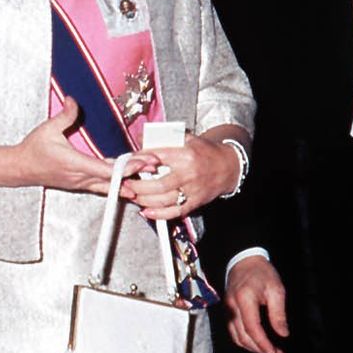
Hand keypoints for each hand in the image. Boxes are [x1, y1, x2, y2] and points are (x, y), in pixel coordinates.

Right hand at [18, 98, 147, 193]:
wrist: (20, 169)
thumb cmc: (33, 151)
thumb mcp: (47, 129)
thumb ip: (64, 115)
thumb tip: (74, 101)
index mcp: (74, 164)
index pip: (105, 169)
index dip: (125, 168)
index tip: (142, 163)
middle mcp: (80, 177)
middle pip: (113, 179)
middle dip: (135, 172)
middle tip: (154, 166)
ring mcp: (81, 183)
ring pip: (110, 186)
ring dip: (130, 180)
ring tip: (149, 175)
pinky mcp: (81, 184)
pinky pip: (103, 187)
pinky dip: (118, 185)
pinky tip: (131, 184)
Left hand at [124, 133, 239, 218]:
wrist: (228, 166)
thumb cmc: (204, 151)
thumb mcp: (186, 138)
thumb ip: (164, 139)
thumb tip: (140, 140)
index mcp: (185, 154)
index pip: (155, 158)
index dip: (138, 162)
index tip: (126, 165)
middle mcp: (188, 173)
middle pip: (157, 184)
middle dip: (137, 186)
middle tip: (125, 184)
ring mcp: (192, 190)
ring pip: (164, 200)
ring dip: (144, 200)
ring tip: (133, 196)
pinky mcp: (195, 202)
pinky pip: (175, 212)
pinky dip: (159, 214)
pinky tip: (146, 212)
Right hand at [225, 256, 288, 352]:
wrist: (243, 260)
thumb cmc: (262, 273)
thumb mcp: (276, 290)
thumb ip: (278, 314)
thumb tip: (283, 334)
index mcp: (244, 299)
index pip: (253, 329)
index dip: (264, 344)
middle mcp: (232, 307)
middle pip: (243, 337)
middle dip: (260, 349)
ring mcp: (227, 310)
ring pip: (236, 337)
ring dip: (252, 348)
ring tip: (268, 351)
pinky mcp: (227, 312)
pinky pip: (233, 332)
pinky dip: (245, 341)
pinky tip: (257, 343)